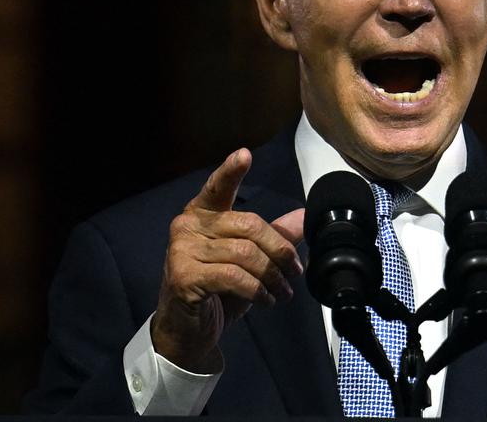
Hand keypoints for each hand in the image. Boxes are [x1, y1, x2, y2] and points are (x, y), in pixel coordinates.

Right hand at [151, 148, 304, 372]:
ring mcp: (181, 251)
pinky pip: (234, 277)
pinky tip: (267, 300)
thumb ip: (274, 235)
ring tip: (284, 291)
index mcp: (202, 214)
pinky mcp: (183, 277)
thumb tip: (304, 215)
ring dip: (273, 276)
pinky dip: (258, 290)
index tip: (245, 154)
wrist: (187, 332)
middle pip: (249, 225)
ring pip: (244, 254)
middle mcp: (187, 226)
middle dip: (279, 249)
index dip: (231, 171)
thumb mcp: (250, 260)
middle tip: (295, 271)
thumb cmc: (217, 291)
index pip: (218, 187)